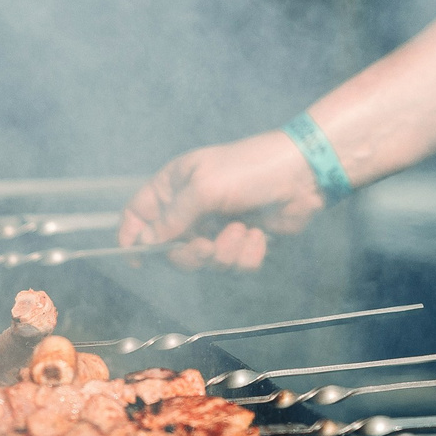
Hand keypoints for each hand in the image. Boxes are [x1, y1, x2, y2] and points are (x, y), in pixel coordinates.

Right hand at [118, 131, 327, 269]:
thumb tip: (146, 241)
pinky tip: (260, 235)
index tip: (136, 258)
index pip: (139, 213)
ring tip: (244, 230)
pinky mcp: (242, 242)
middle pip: (171, 250)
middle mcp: (192, 208)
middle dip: (191, 254)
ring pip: (206, 262)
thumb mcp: (205, 188)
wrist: (302, 176)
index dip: (133, 235)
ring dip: (226, 252)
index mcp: (175, 185)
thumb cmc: (250, 169)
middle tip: (207, 247)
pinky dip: (248, 255)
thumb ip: (172, 217)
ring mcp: (217, 226)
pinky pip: (234, 266)